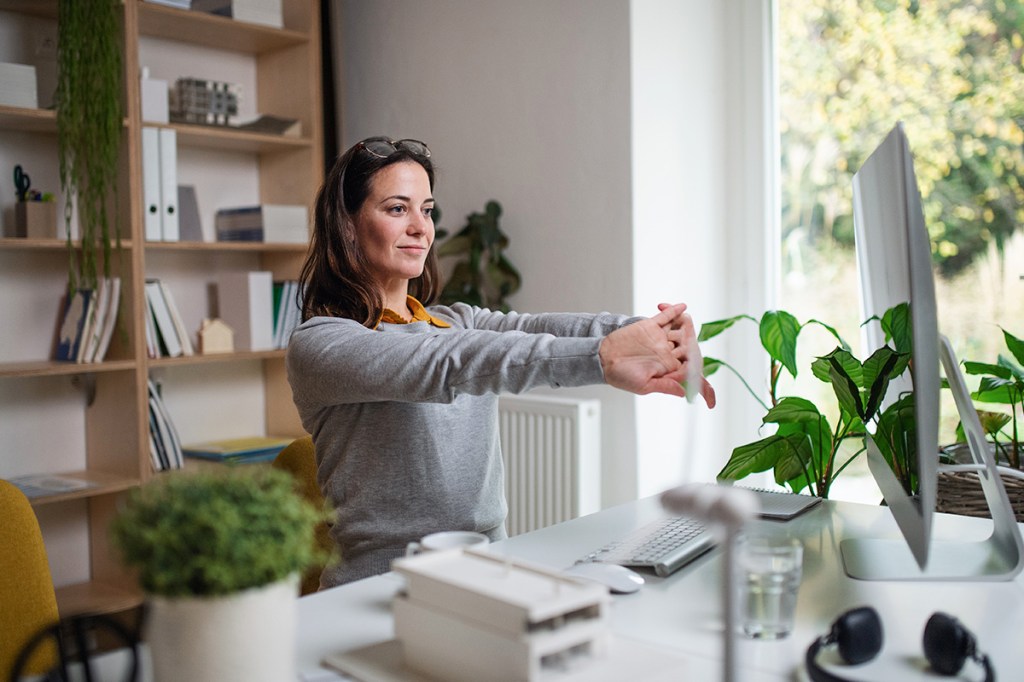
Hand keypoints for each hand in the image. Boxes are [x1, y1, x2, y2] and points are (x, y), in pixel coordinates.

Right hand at [599, 303, 715, 406]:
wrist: (603, 359)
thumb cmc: (621, 376)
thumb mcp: (644, 386)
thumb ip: (664, 386)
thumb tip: (683, 392)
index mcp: (666, 367)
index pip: (687, 364)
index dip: (696, 364)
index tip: (701, 365)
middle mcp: (665, 352)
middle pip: (686, 345)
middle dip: (694, 342)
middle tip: (697, 340)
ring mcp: (658, 338)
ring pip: (678, 329)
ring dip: (686, 325)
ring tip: (690, 321)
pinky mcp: (650, 327)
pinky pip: (665, 317)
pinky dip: (673, 311)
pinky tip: (682, 306)